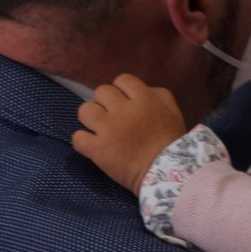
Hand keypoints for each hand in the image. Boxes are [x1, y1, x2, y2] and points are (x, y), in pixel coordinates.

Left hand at [73, 74, 187, 192]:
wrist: (165, 172)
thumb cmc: (171, 141)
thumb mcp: (173, 110)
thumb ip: (157, 95)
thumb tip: (141, 91)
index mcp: (144, 98)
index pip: (122, 80)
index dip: (121, 89)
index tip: (124, 102)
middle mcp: (123, 110)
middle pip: (101, 91)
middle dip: (105, 102)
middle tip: (111, 116)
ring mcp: (108, 129)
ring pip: (85, 110)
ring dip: (90, 118)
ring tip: (98, 128)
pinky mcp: (97, 149)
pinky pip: (77, 137)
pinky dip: (82, 140)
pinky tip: (91, 144)